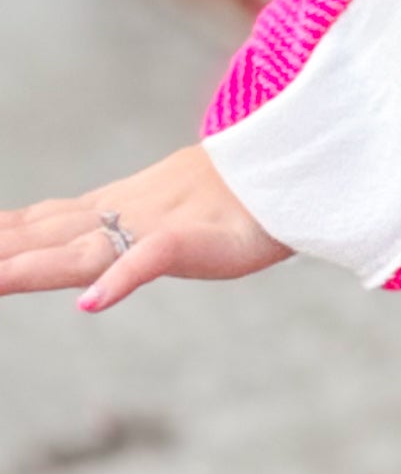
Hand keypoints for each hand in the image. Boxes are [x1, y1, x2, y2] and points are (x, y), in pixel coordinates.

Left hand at [0, 143, 289, 312]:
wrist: (298, 168)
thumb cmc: (245, 194)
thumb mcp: (178, 217)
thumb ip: (135, 242)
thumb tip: (98, 273)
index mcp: (119, 210)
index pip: (41, 223)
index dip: (1, 234)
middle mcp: (125, 217)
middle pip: (43, 239)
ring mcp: (156, 227)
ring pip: (79, 251)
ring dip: (29, 267)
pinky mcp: (194, 240)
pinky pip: (151, 259)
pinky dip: (120, 280)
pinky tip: (91, 304)